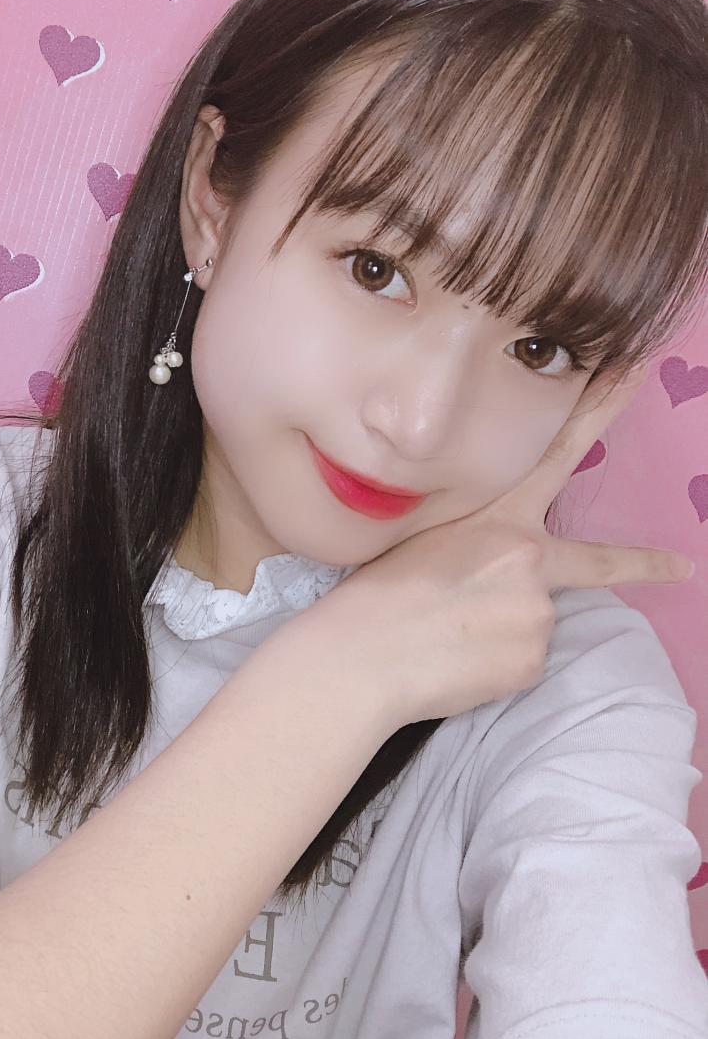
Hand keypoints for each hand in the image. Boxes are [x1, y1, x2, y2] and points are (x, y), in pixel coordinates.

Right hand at [274, 367, 693, 733]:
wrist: (362, 655)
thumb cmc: (377, 592)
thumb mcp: (423, 536)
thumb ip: (474, 537)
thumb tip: (500, 573)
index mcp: (499, 517)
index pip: (560, 453)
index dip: (601, 412)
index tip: (635, 374)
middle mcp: (529, 559)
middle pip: (595, 562)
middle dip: (647, 563)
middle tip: (683, 566)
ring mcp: (536, 612)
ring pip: (534, 619)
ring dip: (504, 628)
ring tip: (449, 636)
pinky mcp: (531, 659)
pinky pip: (521, 659)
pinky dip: (495, 664)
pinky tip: (456, 660)